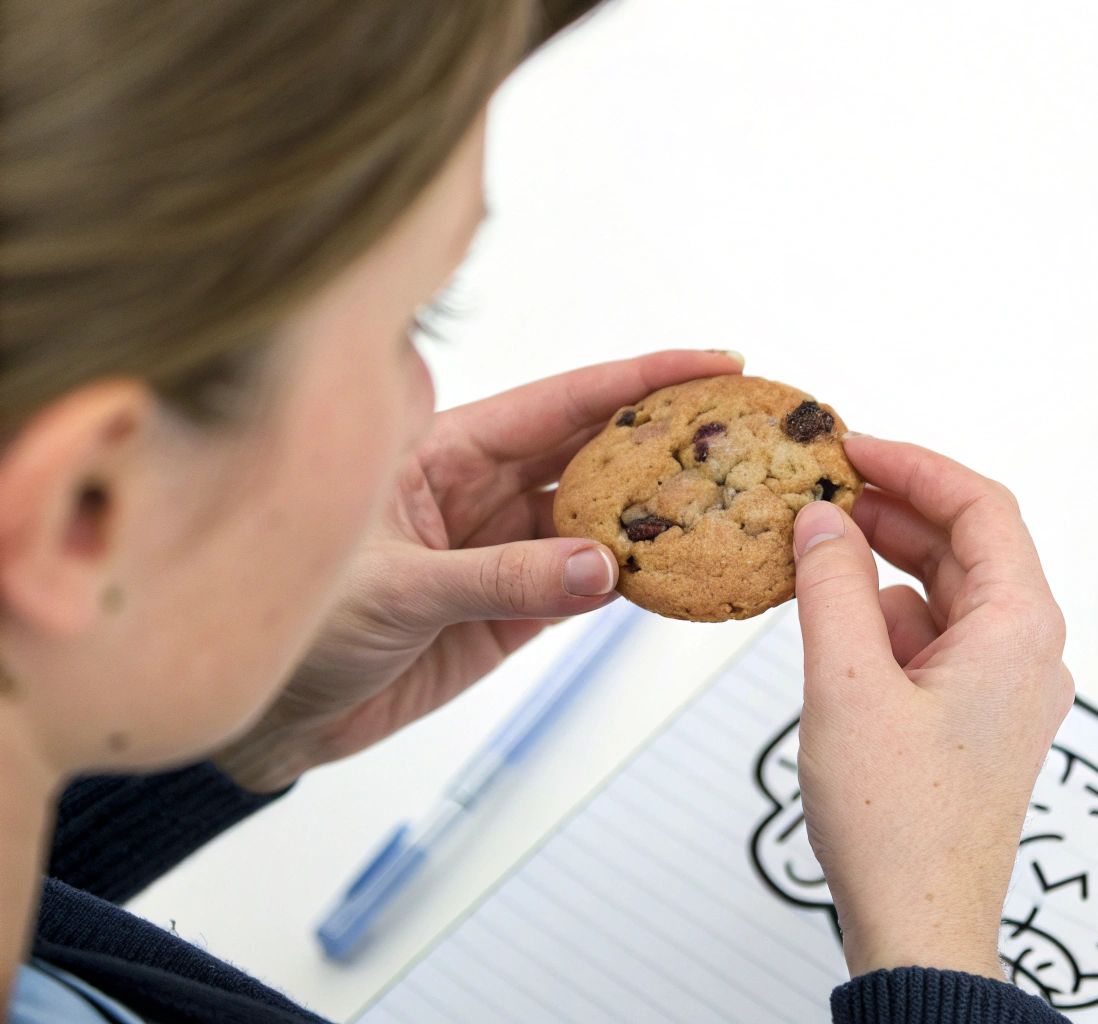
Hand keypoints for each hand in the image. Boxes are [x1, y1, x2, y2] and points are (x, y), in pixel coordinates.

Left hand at [212, 349, 743, 791]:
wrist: (267, 719)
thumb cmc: (295, 625)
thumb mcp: (396, 592)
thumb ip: (501, 579)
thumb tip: (597, 568)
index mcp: (441, 450)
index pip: (559, 402)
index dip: (639, 381)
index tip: (710, 366)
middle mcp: (480, 491)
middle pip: (594, 451)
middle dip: (666, 438)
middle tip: (741, 432)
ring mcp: (504, 550)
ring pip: (601, 518)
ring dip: (659, 513)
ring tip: (726, 502)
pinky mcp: (515, 611)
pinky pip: (591, 585)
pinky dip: (636, 580)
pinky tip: (680, 570)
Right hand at [793, 436, 1072, 980]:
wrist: (921, 926)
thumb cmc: (902, 828)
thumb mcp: (846, 685)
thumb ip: (832, 587)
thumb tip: (821, 522)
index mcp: (1018, 629)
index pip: (981, 508)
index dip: (915, 465)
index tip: (853, 446)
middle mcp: (1027, 652)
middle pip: (964, 547)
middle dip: (891, 513)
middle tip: (820, 491)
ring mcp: (1005, 690)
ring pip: (944, 596)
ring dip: (882, 569)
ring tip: (811, 553)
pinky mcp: (976, 722)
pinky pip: (933, 643)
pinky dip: (883, 622)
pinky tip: (831, 625)